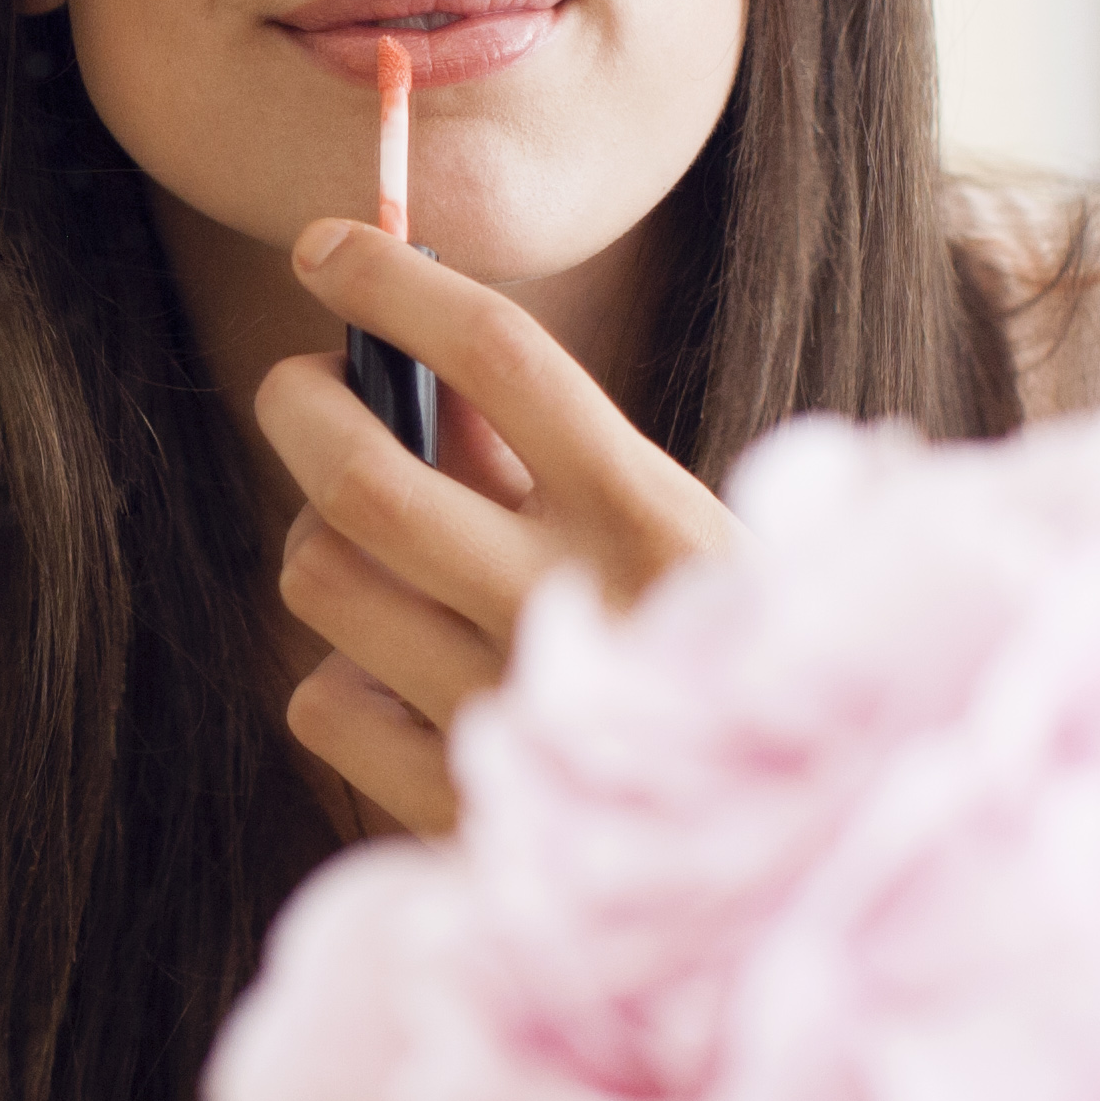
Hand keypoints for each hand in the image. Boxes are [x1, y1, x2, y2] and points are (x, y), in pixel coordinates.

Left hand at [256, 219, 740, 834]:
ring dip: (322, 544)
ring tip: (374, 552)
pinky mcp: (460, 813)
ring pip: (324, 581)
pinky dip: (338, 675)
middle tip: (301, 387)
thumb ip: (552, 458)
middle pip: (361, 479)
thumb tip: (410, 365)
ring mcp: (510, 718)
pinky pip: (324, 702)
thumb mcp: (674, 533)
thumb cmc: (722, 656)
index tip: (326, 245)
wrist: (799, 855)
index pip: (499, 355)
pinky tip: (398, 679)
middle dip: (301, 406)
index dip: (393, 284)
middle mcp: (573, 610)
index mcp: (651, 516)